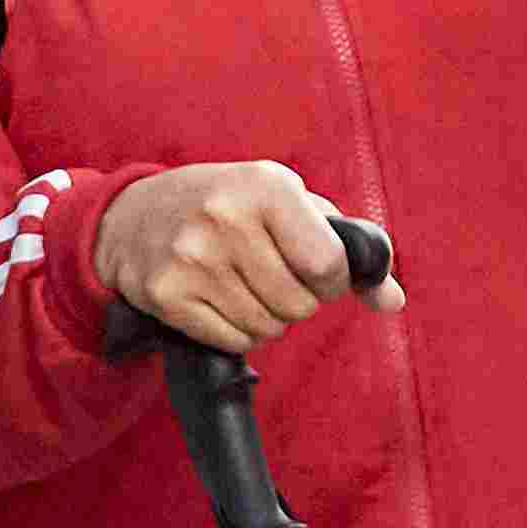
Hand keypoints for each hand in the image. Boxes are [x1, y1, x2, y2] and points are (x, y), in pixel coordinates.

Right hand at [93, 161, 373, 355]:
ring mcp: (192, 258)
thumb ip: (346, 247)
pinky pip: (232, 341)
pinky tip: (217, 299)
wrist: (133, 215)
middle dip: (295, 300)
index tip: (314, 271)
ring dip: (265, 318)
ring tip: (240, 284)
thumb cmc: (228, 206)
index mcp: (266, 186)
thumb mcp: (286, 203)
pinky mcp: (167, 294)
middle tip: (268, 274)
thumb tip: (393, 300)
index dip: (330, 280)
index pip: (329, 265)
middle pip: (299, 305)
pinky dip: (235, 332)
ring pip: (267, 328)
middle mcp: (226, 218)